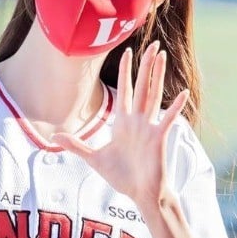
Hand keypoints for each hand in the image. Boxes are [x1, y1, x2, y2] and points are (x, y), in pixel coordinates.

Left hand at [53, 41, 188, 210]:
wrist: (141, 194)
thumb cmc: (122, 177)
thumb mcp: (94, 159)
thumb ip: (76, 146)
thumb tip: (54, 138)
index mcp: (123, 122)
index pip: (124, 90)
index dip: (126, 71)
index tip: (128, 52)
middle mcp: (138, 121)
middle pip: (142, 87)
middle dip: (146, 65)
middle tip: (153, 43)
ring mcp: (149, 128)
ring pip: (153, 96)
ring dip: (157, 76)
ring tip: (162, 56)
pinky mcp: (158, 139)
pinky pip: (167, 120)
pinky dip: (174, 108)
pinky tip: (182, 94)